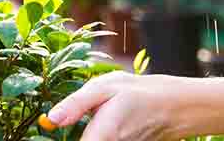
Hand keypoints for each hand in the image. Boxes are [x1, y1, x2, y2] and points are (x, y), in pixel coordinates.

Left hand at [43, 71, 183, 140]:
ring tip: (93, 118)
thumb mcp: (104, 87)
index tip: (51, 129)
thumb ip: (76, 104)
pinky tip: (101, 125)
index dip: (56, 138)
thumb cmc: (138, 93)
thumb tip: (50, 119)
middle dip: (72, 133)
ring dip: (86, 134)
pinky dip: (96, 136)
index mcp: (101, 137)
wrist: (172, 107)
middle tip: (65, 121)